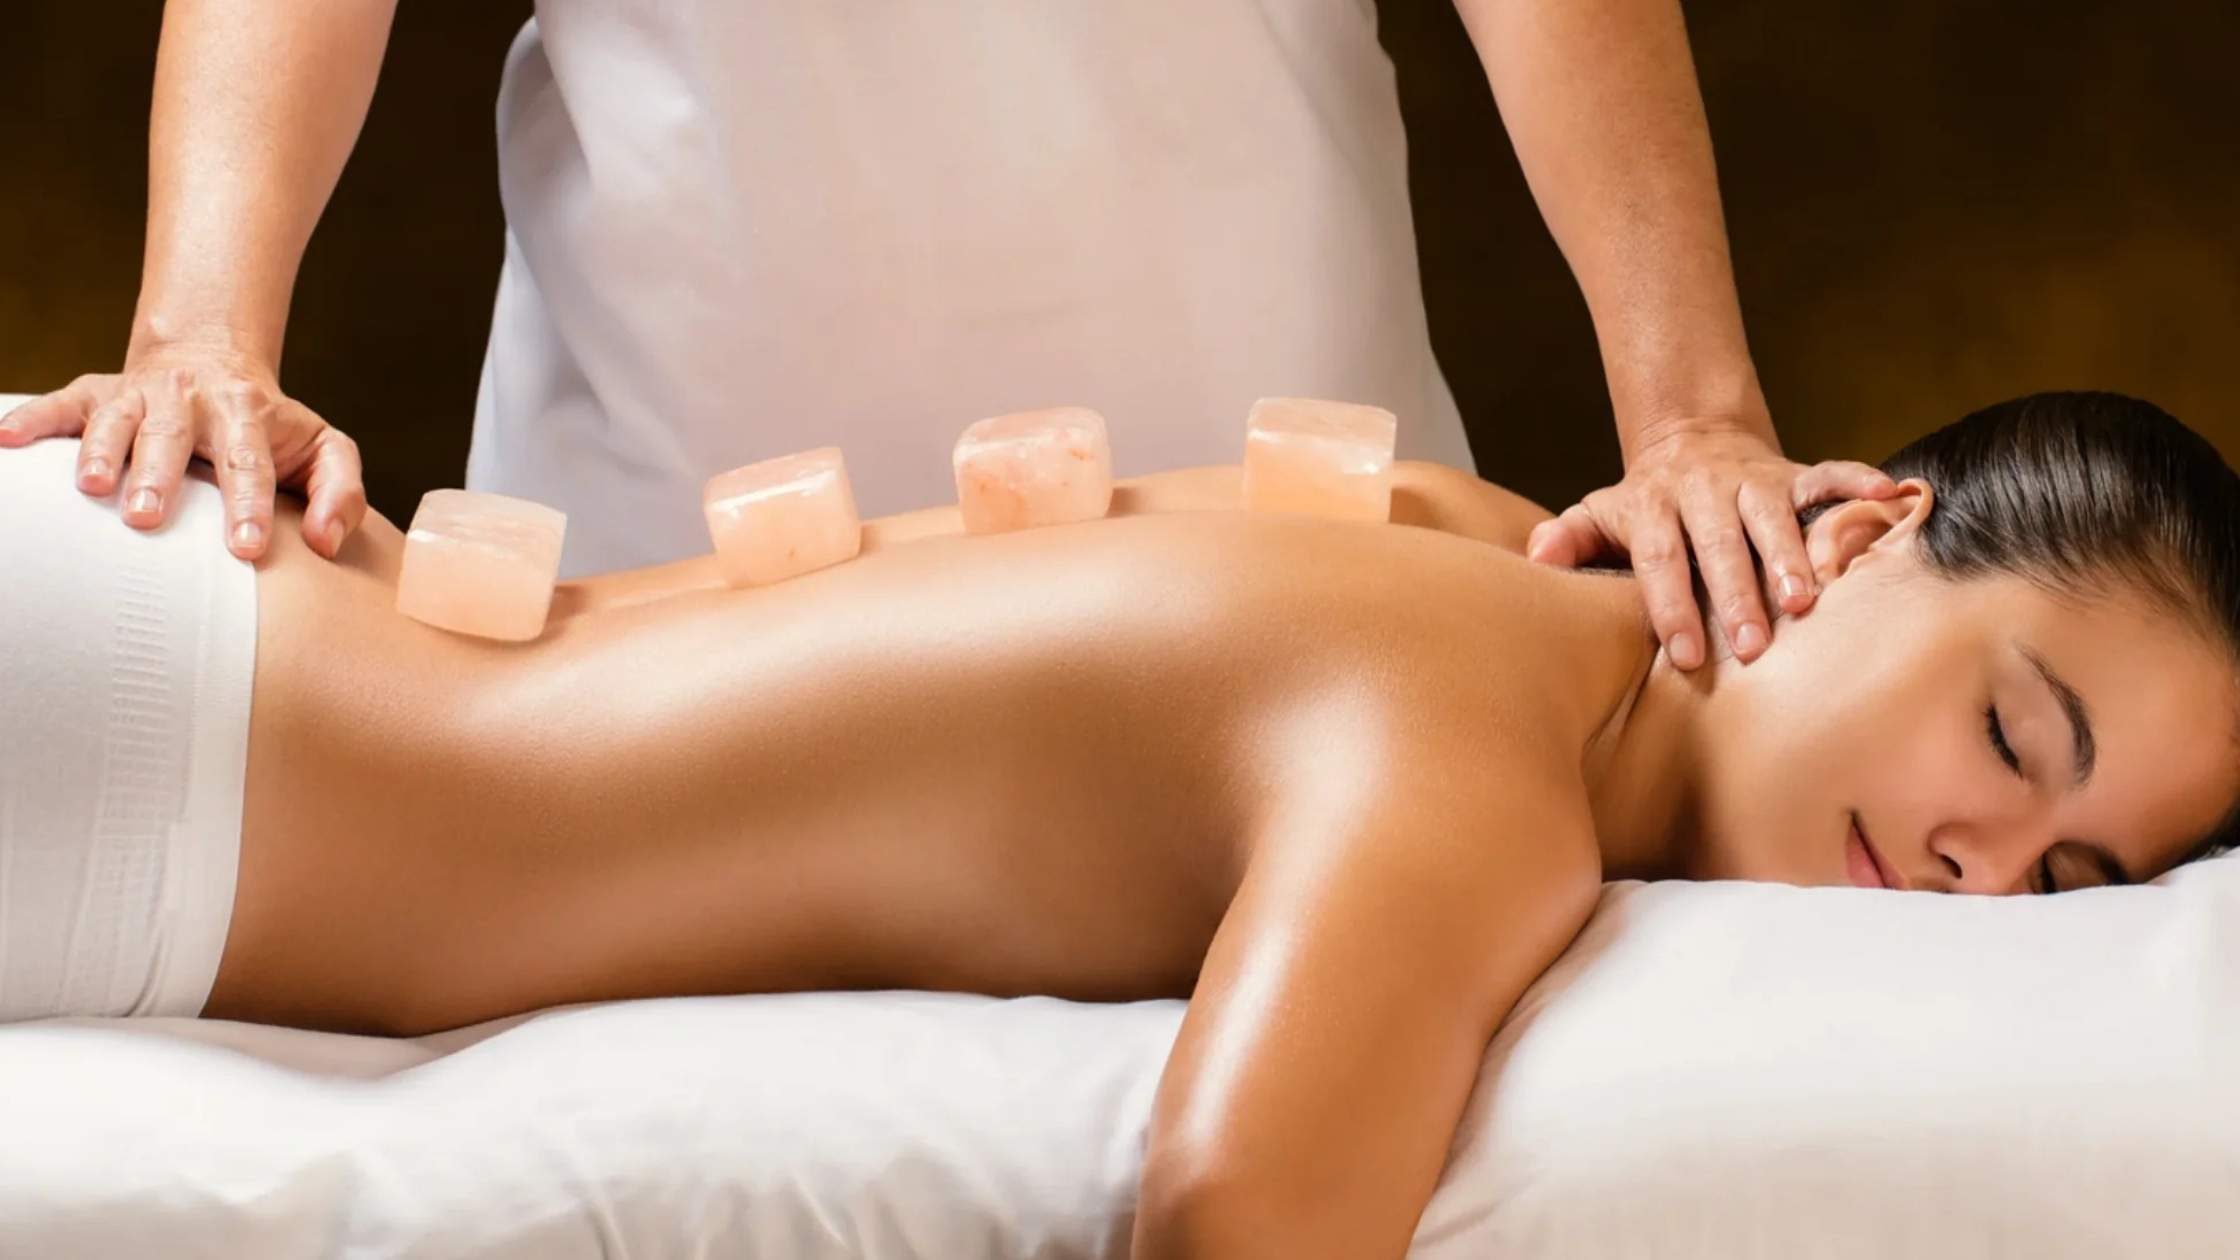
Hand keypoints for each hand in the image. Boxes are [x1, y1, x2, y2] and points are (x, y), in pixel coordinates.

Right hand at [0, 347, 364, 560]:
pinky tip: (6, 441)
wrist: (214, 362)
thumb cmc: (271, 428)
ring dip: (100, 451)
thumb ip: (339, 492)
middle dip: (159, 477)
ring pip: (116, 421)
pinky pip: (59, 405)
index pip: (250, 464)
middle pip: (172, 439)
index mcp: (248, 415)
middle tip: (145, 518)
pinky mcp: (96, 393)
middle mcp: (190, 400)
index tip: (245, 550)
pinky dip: (31, 420)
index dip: (248, 506)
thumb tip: (325, 543)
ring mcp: (138, 395)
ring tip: (91, 487)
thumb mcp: (323, 450)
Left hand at [1525, 425, 1897, 668]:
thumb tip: (1539, 557)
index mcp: (1653, 506)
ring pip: (1773, 515)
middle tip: (1754, 646)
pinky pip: (1829, 472)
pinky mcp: (1792, 471)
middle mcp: (1703, 490)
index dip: (1671, 605)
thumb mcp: (1600, 514)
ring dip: (1792, 555)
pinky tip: (1893, 495)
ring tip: (1807, 599)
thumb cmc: (1643, 502)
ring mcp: (1752, 478)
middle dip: (1736, 594)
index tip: (1688, 655)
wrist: (1688, 436)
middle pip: (1719, 543)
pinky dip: (1859, 481)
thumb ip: (1571, 538)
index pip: (1660, 558)